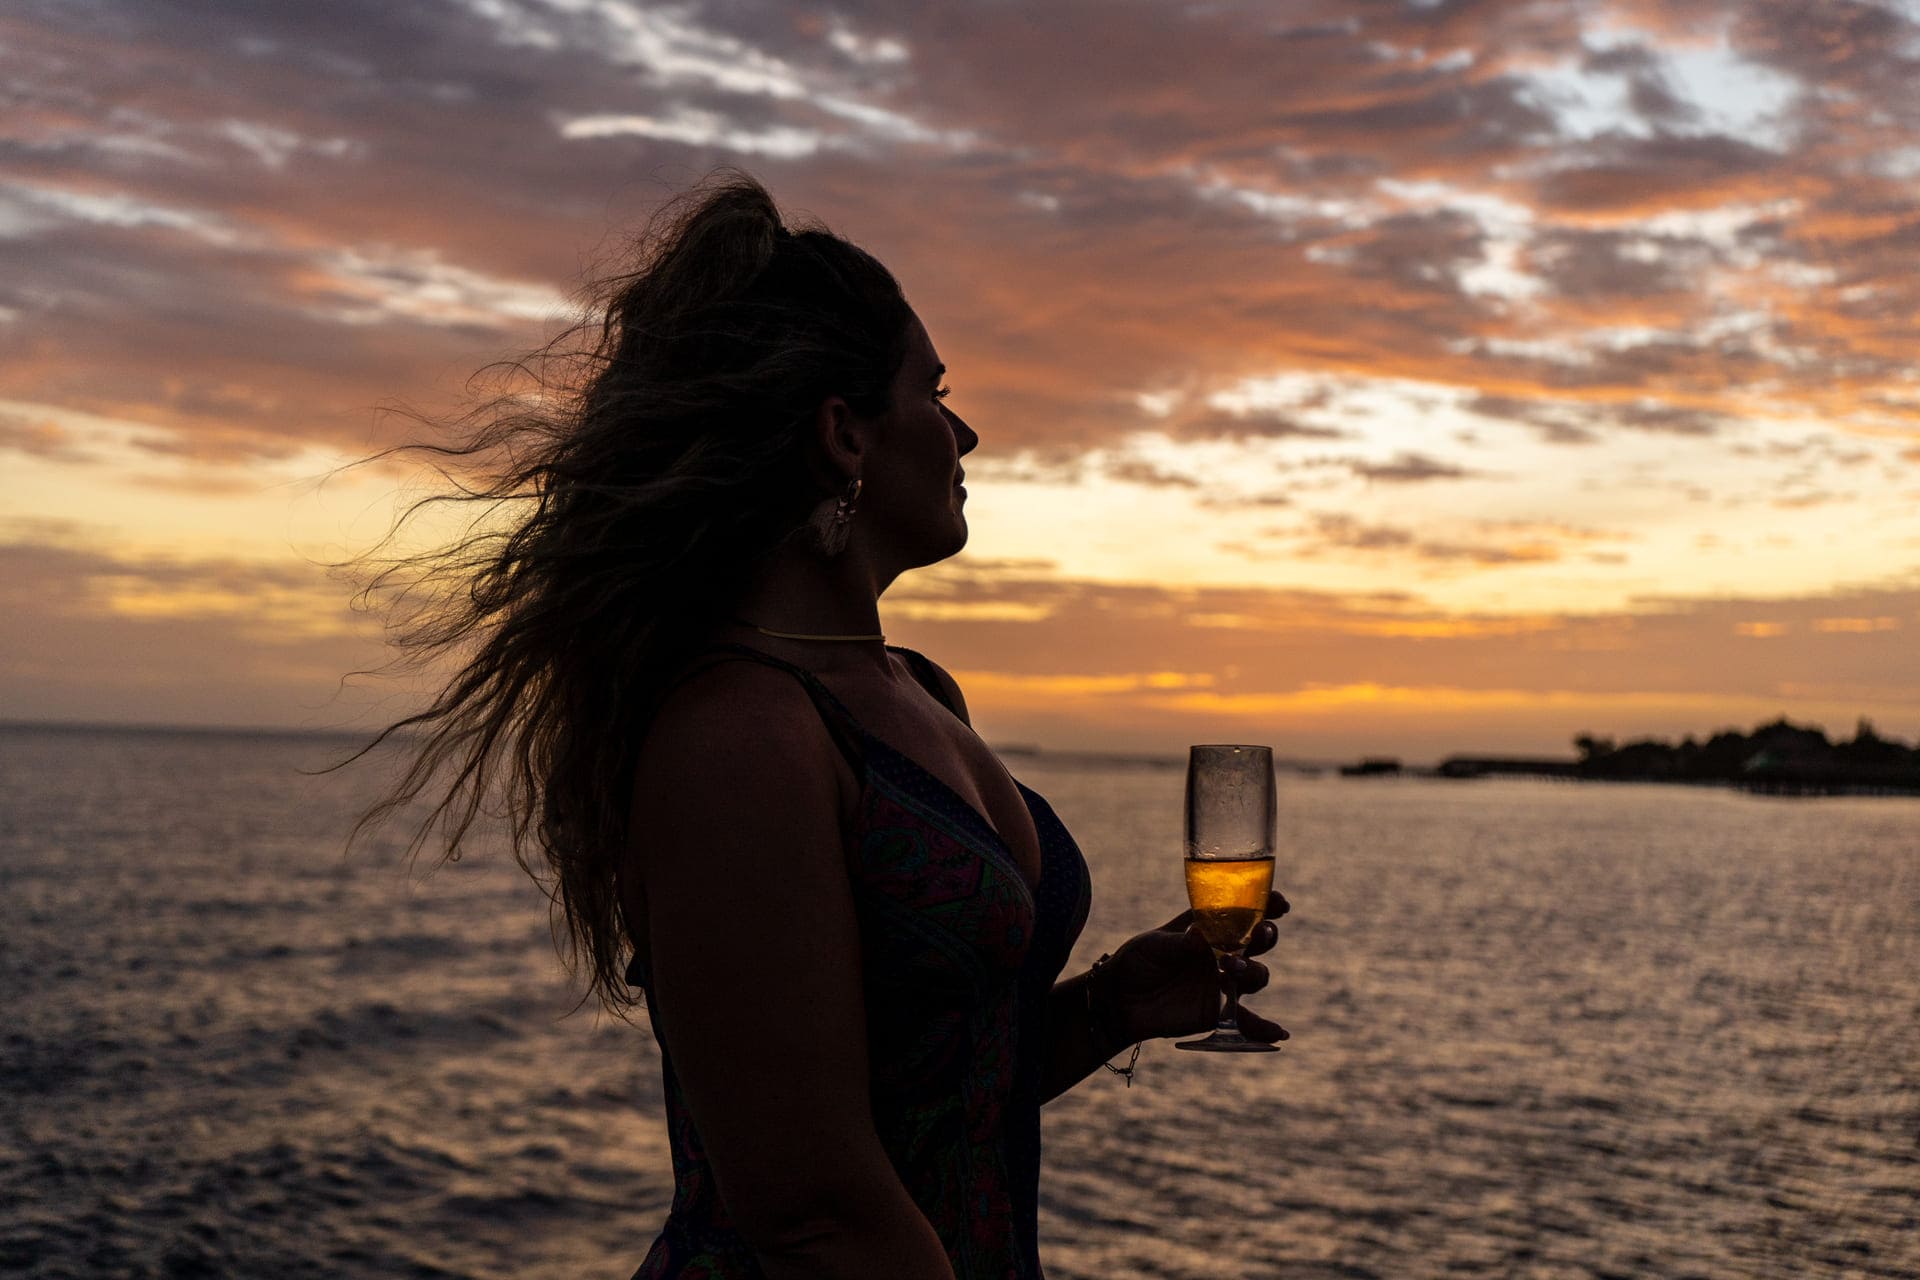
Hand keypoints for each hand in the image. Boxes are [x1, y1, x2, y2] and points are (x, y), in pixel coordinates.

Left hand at [1091, 890, 1288, 1047]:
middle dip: (1265, 935)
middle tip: (1258, 933)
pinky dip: (1264, 1027)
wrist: (1120, 998)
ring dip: (1253, 970)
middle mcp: (1223, 953)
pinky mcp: (1218, 1011)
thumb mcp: (1154, 945)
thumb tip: (1200, 934)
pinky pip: (1247, 1020)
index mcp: (1209, 928)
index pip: (1244, 912)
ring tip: (1231, 967)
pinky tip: (1279, 1033)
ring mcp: (1223, 982)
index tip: (1279, 904)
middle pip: (1258, 941)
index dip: (1266, 905)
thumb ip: (1179, 941)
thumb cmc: (1137, 961)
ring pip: (1256, 975)